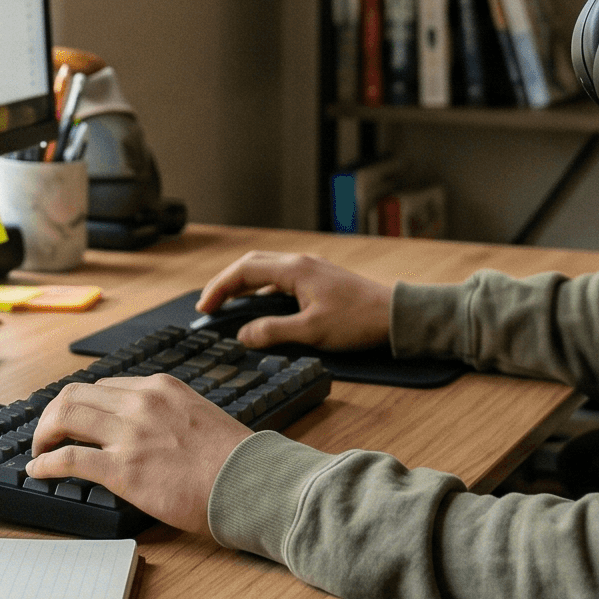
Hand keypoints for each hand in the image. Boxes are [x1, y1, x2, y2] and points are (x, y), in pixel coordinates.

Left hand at [26, 375, 245, 535]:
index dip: (83, 405)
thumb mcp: (198, 415)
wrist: (250, 483)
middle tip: (48, 433)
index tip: (75, 421)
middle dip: (54, 414)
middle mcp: (141, 402)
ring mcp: (130, 434)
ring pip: (64, 417)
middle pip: (75, 395)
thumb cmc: (233, 459)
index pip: (104, 386)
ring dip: (44, 434)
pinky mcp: (123, 469)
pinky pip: (69, 459)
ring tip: (40, 450)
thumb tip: (145, 432)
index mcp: (160, 387)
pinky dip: (45, 463)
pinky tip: (38, 471)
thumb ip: (167, 415)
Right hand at [196, 252, 391, 351]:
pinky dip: (262, 291)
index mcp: (294, 270)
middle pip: (251, 264)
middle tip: (210, 305)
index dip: (219, 288)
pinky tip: (261, 310)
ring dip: (243, 286)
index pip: (243, 271)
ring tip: (228, 306)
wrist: (394, 315)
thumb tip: (243, 335)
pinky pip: (280, 279)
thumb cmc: (357, 321)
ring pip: (266, 271)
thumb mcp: (311, 331)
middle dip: (226, 282)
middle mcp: (299, 263)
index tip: (204, 309)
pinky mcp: (318, 279)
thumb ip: (273, 332)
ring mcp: (310, 269)